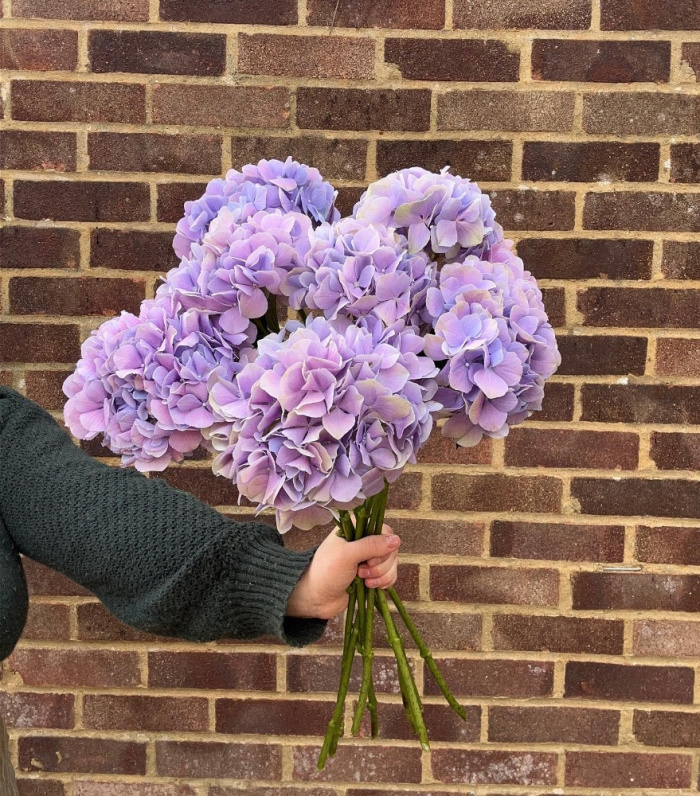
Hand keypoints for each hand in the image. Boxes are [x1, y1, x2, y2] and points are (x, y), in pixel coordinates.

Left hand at [286, 523, 400, 619]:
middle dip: (380, 565)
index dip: (382, 547)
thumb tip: (397, 540)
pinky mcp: (373, 574)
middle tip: (361, 572)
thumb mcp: (347, 555)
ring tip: (364, 581)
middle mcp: (364, 540)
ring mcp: (369, 558)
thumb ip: (371, 545)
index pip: (384, 531)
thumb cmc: (326, 572)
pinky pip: (390, 575)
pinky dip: (385, 582)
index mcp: (356, 528)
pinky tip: (370, 587)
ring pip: (392, 563)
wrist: (316, 598)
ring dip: (382, 575)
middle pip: (390, 548)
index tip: (368, 559)